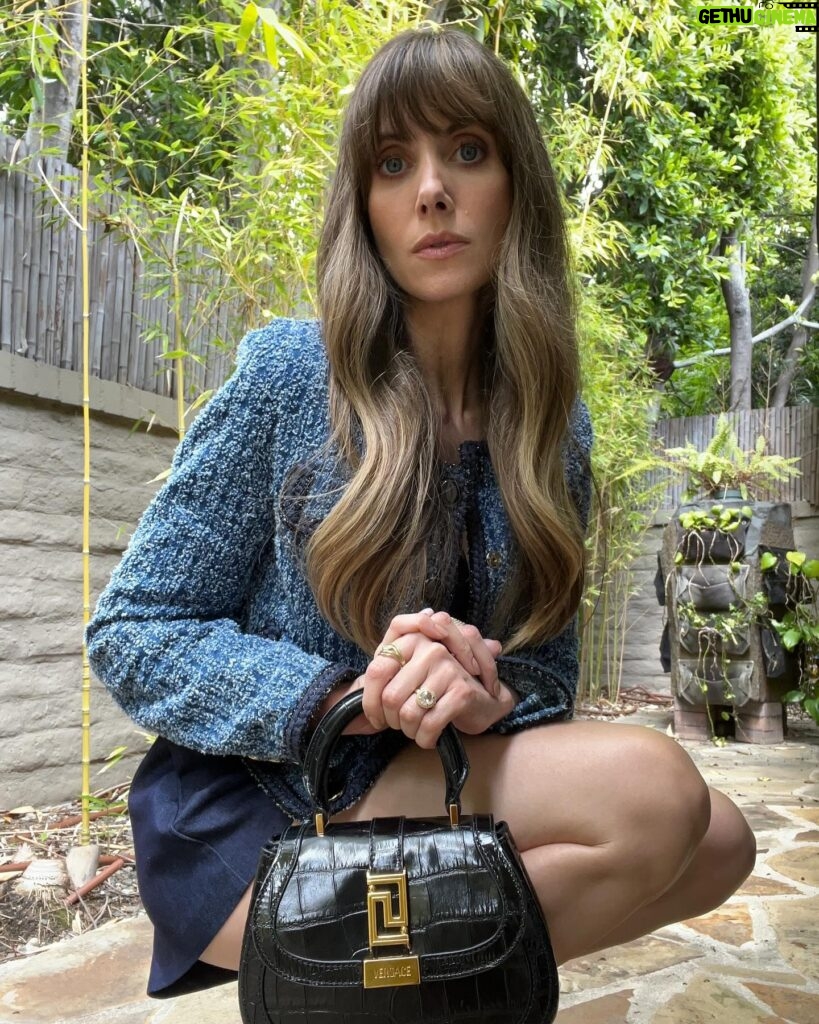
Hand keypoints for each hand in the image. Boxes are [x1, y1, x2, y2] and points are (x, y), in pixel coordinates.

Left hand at [315, 610, 506, 740]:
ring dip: (409, 732)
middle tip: (402, 727)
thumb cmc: (437, 688)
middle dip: (392, 722)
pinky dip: (425, 739)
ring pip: (408, 714)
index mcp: (411, 640)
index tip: (377, 718)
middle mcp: (429, 648)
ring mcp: (447, 668)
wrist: (481, 699)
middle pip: (390, 698)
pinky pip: (429, 725)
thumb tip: (340, 702)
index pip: (376, 671)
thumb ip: (377, 679)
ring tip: (417, 730)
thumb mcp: (405, 675)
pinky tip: (430, 737)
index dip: (370, 702)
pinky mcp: (461, 692)